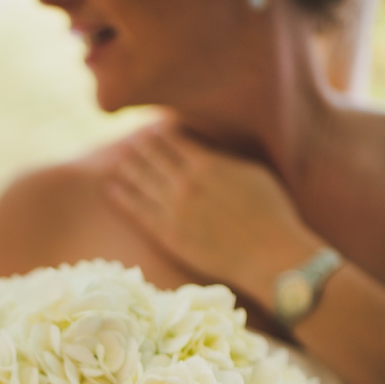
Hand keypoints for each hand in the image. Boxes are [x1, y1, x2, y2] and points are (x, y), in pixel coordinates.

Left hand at [104, 123, 322, 307]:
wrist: (268, 254)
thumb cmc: (271, 213)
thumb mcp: (253, 173)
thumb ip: (225, 160)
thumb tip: (208, 151)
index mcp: (207, 164)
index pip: (176, 141)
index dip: (163, 134)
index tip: (154, 129)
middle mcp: (185, 183)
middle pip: (154, 158)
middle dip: (142, 148)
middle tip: (132, 142)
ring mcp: (173, 209)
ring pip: (143, 182)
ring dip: (129, 168)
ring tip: (119, 161)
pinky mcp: (167, 234)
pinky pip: (138, 211)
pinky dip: (123, 198)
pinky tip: (112, 189)